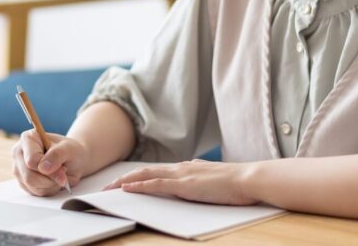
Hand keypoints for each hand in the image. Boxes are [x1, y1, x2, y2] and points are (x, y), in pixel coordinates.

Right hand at [11, 130, 87, 195]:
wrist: (72, 160)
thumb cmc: (69, 151)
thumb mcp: (69, 149)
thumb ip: (57, 155)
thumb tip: (43, 168)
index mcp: (27, 139)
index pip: (31, 160)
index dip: (49, 170)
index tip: (64, 170)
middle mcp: (19, 153)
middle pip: (29, 176)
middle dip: (50, 179)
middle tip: (63, 174)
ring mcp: (19, 169)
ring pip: (32, 187)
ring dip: (51, 185)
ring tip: (59, 175)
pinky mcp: (22, 182)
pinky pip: (35, 192)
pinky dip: (49, 189)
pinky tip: (54, 180)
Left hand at [103, 159, 258, 204]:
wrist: (250, 179)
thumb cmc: (238, 184)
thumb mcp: (214, 182)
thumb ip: (202, 181)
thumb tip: (196, 184)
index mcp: (188, 168)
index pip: (157, 171)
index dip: (139, 176)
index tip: (125, 183)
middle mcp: (182, 168)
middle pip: (145, 171)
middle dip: (124, 178)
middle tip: (107, 186)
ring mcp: (182, 175)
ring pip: (146, 176)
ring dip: (125, 182)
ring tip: (109, 188)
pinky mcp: (185, 184)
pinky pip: (156, 185)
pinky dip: (139, 186)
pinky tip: (127, 189)